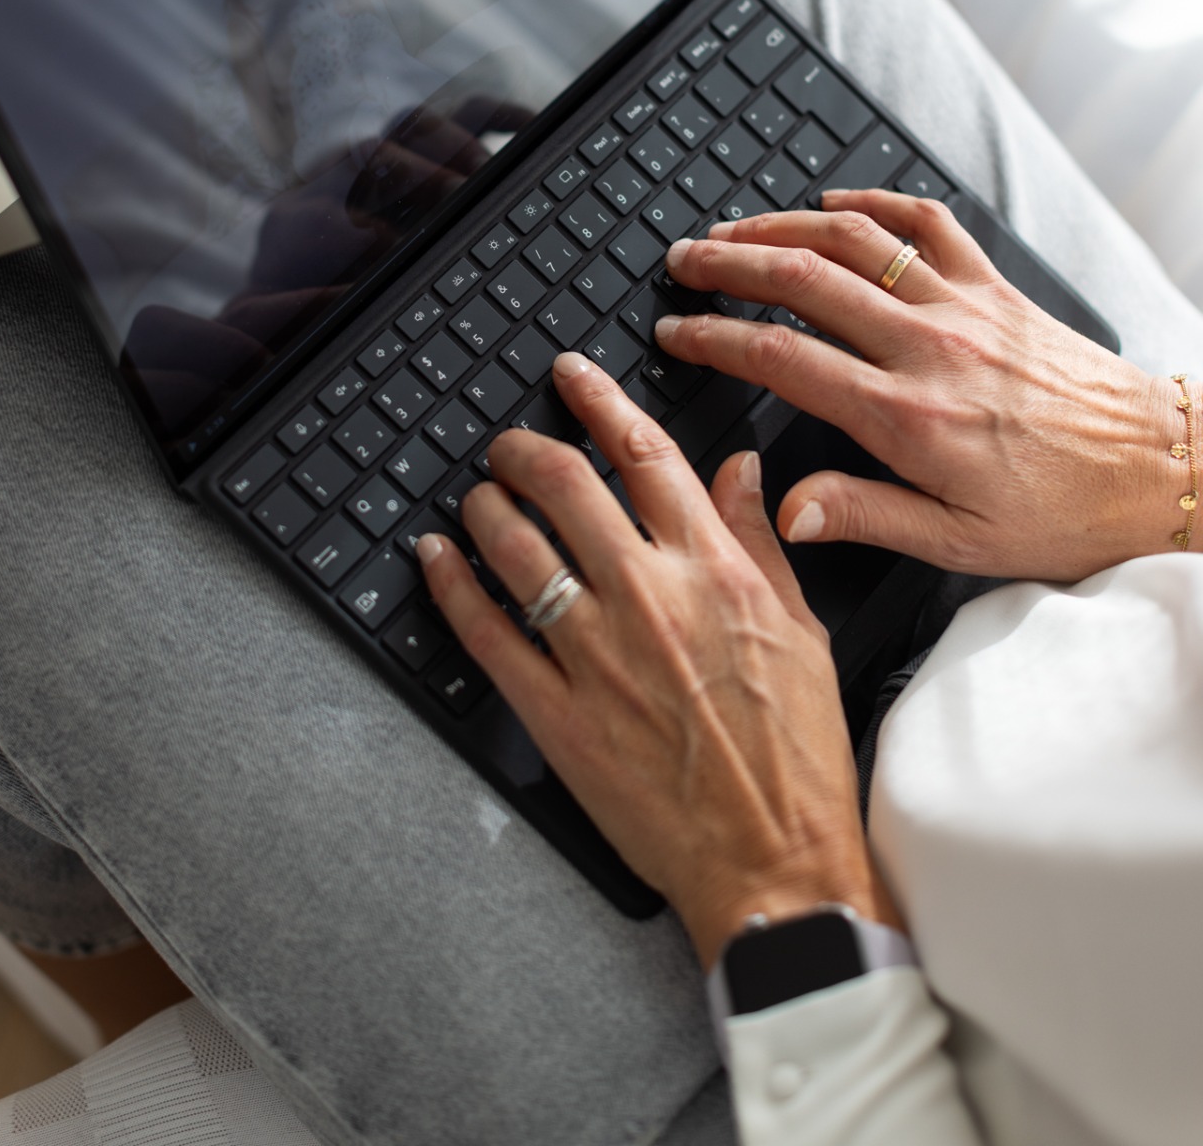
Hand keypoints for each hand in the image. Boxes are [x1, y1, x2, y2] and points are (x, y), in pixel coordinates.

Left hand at [418, 353, 896, 967]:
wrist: (775, 861)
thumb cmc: (797, 756)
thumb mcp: (802, 631)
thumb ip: (761, 542)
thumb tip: (742, 469)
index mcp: (716, 571)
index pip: (646, 456)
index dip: (600, 403)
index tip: (571, 376)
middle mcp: (651, 597)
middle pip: (565, 483)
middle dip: (523, 447)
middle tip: (507, 443)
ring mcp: (598, 655)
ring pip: (517, 546)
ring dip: (485, 504)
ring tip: (478, 494)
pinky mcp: (557, 713)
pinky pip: (486, 632)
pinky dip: (451, 583)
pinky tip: (435, 556)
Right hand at [655, 190, 1180, 581]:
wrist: (1156, 466)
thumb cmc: (1064, 512)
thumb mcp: (960, 544)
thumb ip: (866, 516)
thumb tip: (787, 509)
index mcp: (909, 417)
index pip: (782, 359)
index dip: (715, 339)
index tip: (678, 333)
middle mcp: (929, 348)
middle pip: (803, 281)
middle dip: (729, 264)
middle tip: (683, 263)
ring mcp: (963, 307)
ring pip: (854, 241)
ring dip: (782, 226)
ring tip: (733, 229)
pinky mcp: (996, 287)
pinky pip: (927, 223)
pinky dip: (876, 204)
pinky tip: (836, 203)